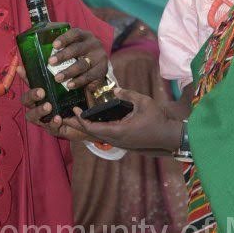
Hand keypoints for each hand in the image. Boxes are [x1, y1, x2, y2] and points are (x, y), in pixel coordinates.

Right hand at [16, 66, 89, 140]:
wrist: (90, 122)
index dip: (24, 76)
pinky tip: (58, 118)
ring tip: (48, 106)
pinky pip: (49, 127)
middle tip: (41, 92)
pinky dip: (52, 123)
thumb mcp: (77, 88)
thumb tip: (70, 64)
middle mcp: (39, 106)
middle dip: (31, 95)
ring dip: (39, 110)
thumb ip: (72, 79)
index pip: (31, 83)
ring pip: (32, 116)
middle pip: (26, 101)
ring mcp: (44, 119)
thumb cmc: (80, 102)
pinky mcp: (53, 130)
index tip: (21, 68)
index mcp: (43, 95)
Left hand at [48, 30, 107, 90]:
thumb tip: (39, 45)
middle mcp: (94, 45)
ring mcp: (100, 58)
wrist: (100, 59)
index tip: (54, 45)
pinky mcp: (103, 71)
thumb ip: (61, 44)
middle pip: (78, 49)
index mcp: (85, 35)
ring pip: (84, 65)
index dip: (64, 39)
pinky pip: (92, 78)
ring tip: (58, 79)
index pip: (75, 34)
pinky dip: (81, 82)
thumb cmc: (80, 51)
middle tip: (50, 62)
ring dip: (70, 72)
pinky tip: (71, 86)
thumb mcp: (74, 43)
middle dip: (63, 56)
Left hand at [63, 87, 182, 152]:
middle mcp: (116, 140)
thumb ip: (128, 95)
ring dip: (86, 127)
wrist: (168, 136)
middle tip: (64, 118)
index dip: (82, 119)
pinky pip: (105, 136)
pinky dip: (96, 129)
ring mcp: (120, 143)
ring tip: (76, 119)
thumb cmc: (157, 120)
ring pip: (98, 136)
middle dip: (78, 125)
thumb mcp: (143, 102)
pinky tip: (93, 122)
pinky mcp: (123, 142)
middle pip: (91, 134)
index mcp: (119, 131)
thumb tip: (115, 89)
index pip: (93, 127)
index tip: (74, 109)